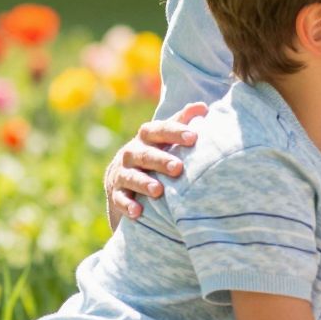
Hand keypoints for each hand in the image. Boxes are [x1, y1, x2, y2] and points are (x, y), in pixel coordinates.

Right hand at [106, 102, 206, 222]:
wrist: (124, 176)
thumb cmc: (156, 152)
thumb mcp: (166, 137)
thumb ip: (182, 121)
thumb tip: (203, 107)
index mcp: (146, 138)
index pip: (158, 130)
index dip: (175, 132)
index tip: (194, 137)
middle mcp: (132, 153)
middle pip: (144, 154)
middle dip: (160, 160)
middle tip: (178, 168)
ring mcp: (122, 173)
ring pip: (130, 177)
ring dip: (143, 183)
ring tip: (158, 191)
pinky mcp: (116, 193)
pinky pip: (120, 199)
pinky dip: (127, 205)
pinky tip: (138, 212)